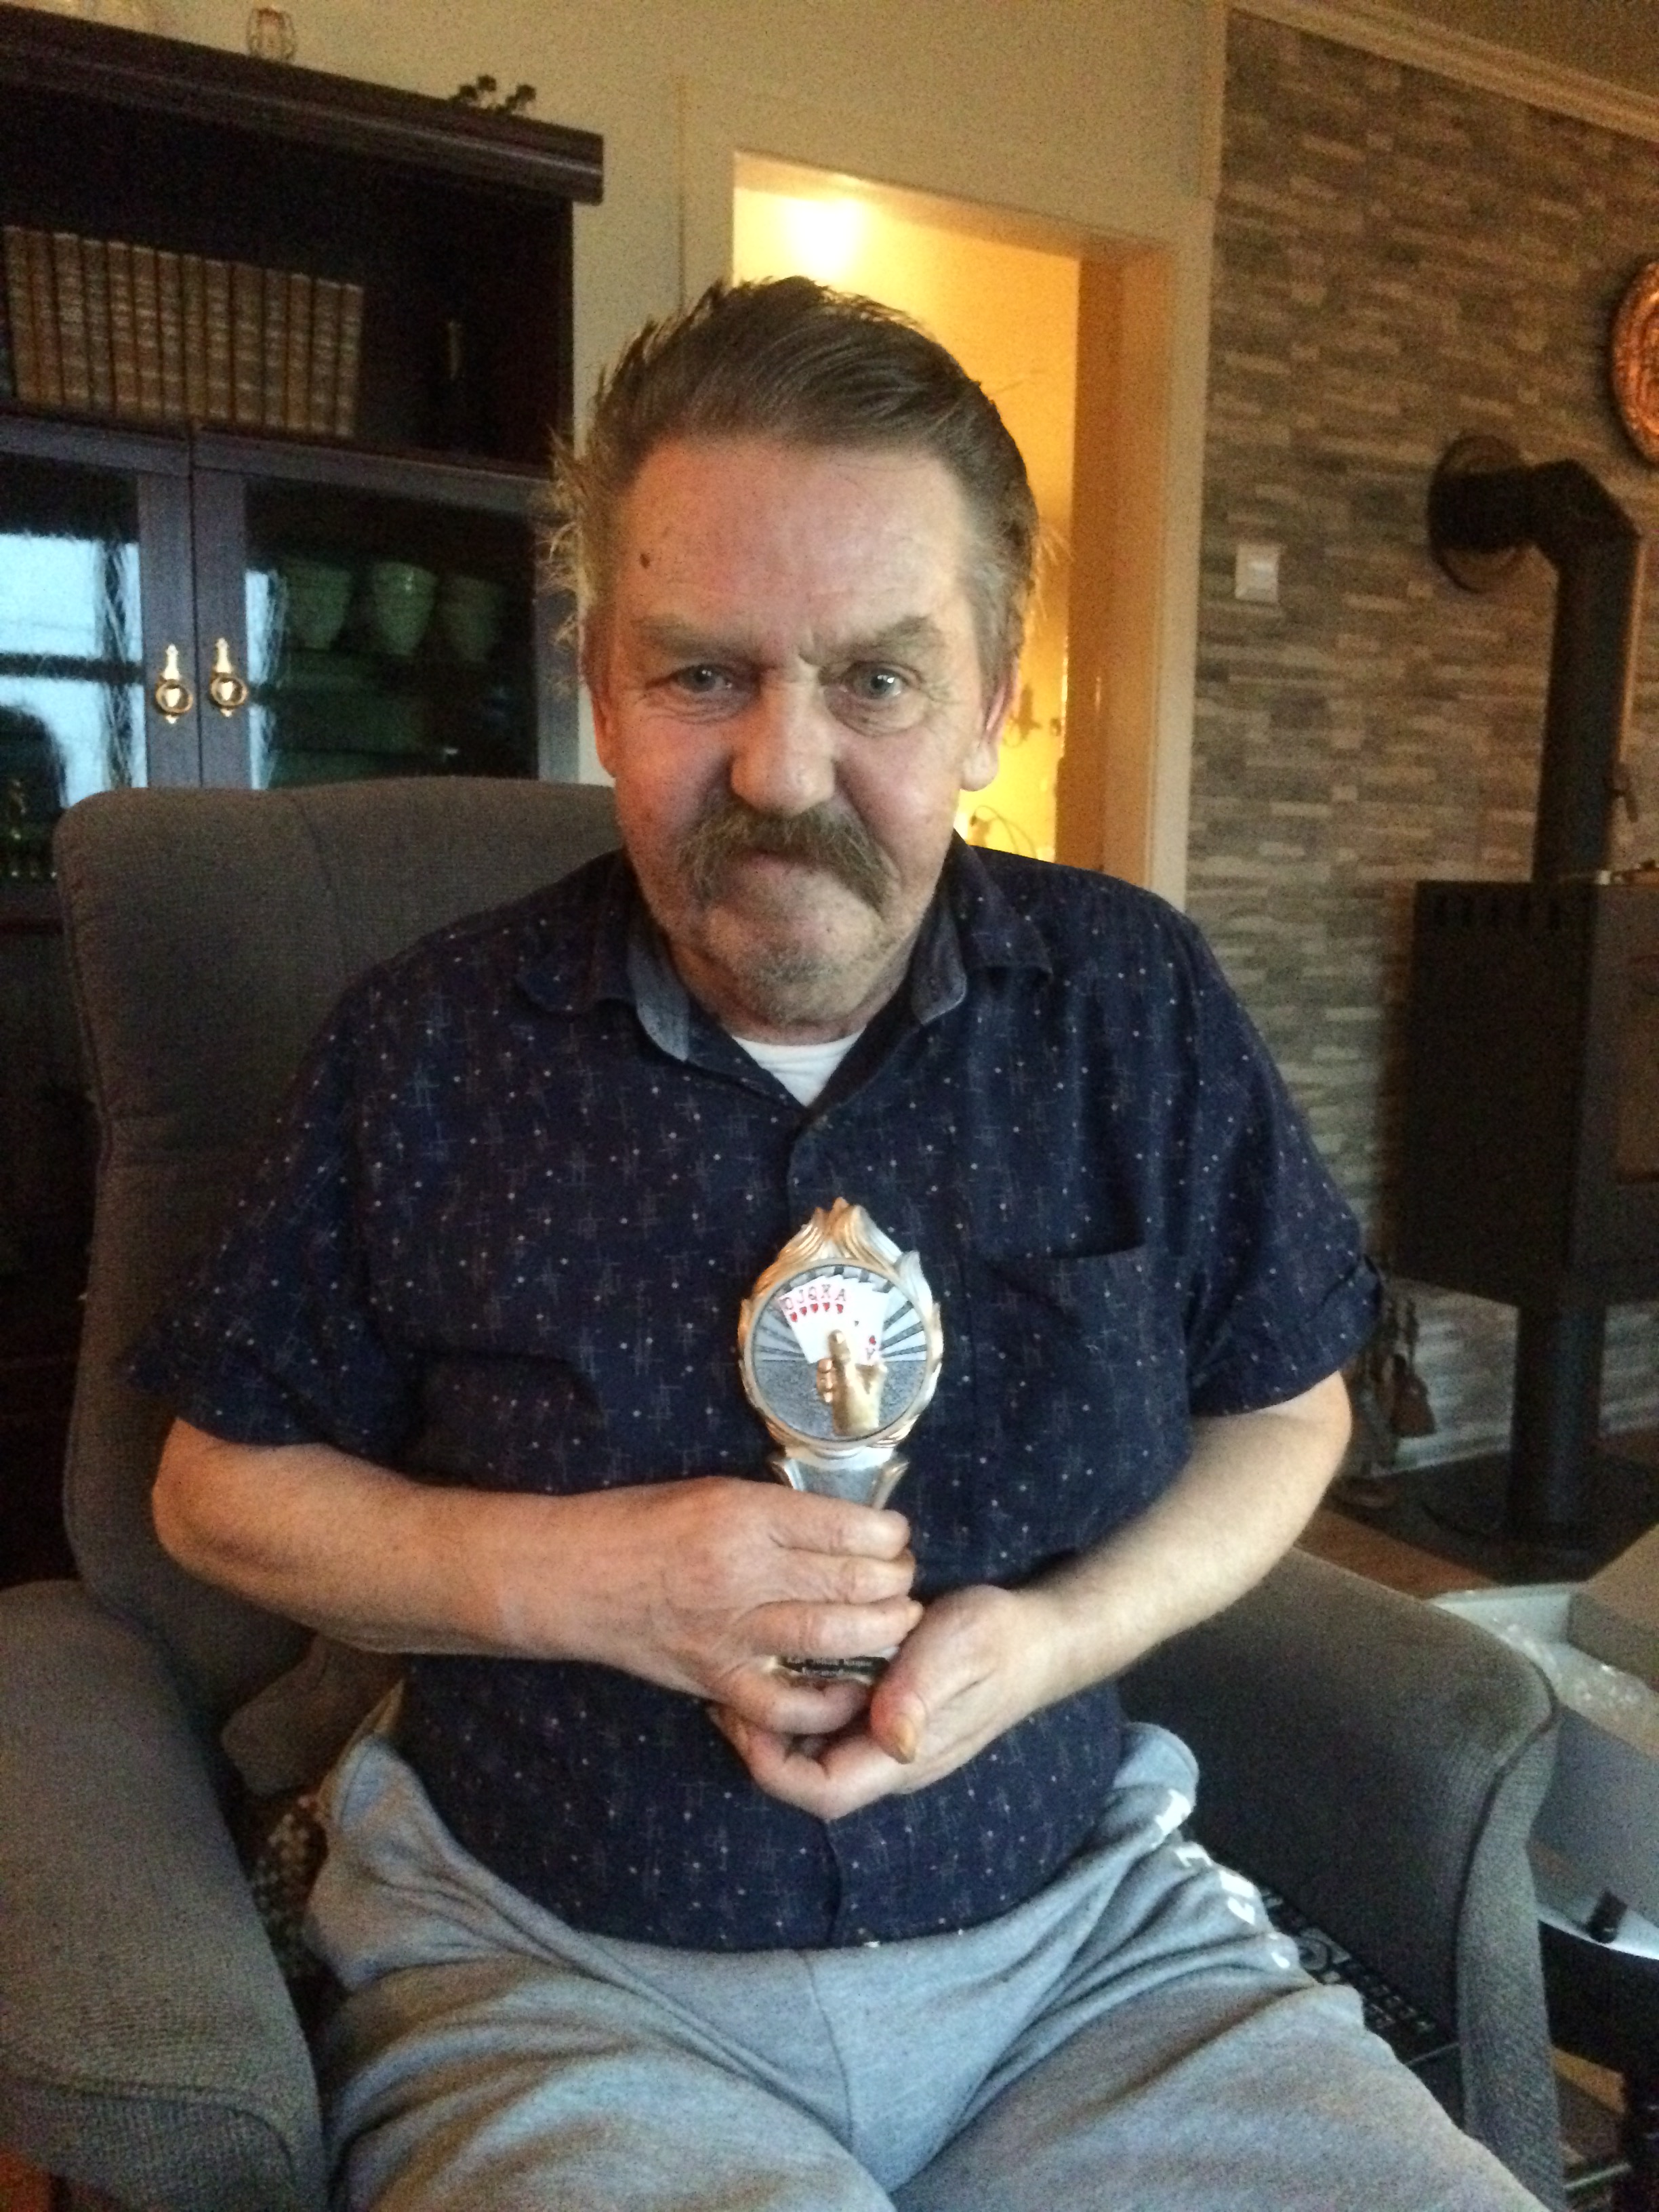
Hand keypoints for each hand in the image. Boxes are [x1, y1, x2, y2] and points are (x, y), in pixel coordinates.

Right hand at [539, 1476, 920, 1739]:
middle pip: (852, 1580)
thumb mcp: (716, 1492)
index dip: (888, 1533)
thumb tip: (848, 1526)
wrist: (574, 1575)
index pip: (846, 1525)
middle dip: (896, 1581)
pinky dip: (830, 1700)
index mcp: (746, 1514)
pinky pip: (788, 1703)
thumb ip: (779, 1513)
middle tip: (905, 1579)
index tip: (896, 1536)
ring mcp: (732, 1631)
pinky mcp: (718, 1678)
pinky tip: (855, 1685)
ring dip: (882, 1630)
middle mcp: (744, 1571)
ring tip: (899, 1621)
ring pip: (833, 1635)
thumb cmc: (642, 1522)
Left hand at [709, 1582, 1055, 1817]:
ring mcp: (884, 1738)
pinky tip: (785, 1654)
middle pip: (806, 1776)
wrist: (1035, 1635)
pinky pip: (828, 1718)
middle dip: (759, 1740)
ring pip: (812, 1747)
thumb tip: (892, 1738)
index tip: (742, 1713)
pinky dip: (799, 1694)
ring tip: (745, 1667)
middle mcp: (886, 1758)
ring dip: (775, 1716)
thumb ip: (922, 1691)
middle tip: (728, 1683)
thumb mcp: (959, 1649)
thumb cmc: (997, 1639)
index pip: (822, 1792)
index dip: (771, 1765)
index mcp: (902, 1758)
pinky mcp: (883, 1711)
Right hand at [814, 1328, 887, 1435]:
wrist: (853, 1439)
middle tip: (825, 1370)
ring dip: (825, 1378)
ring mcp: (850, 1379)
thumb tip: (836, 1332)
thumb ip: (843, 1357)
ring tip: (827, 1391)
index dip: (844, 1337)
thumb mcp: (850, 1382)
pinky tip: (827, 1399)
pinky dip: (824, 1388)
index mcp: (873, 1364)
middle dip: (829, 1365)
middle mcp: (863, 1369)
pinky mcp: (840, 1389)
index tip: (830, 1332)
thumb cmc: (858, 1409)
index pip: (859, 1341)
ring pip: (831, 1367)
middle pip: (840, 1354)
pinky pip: (827, 1380)